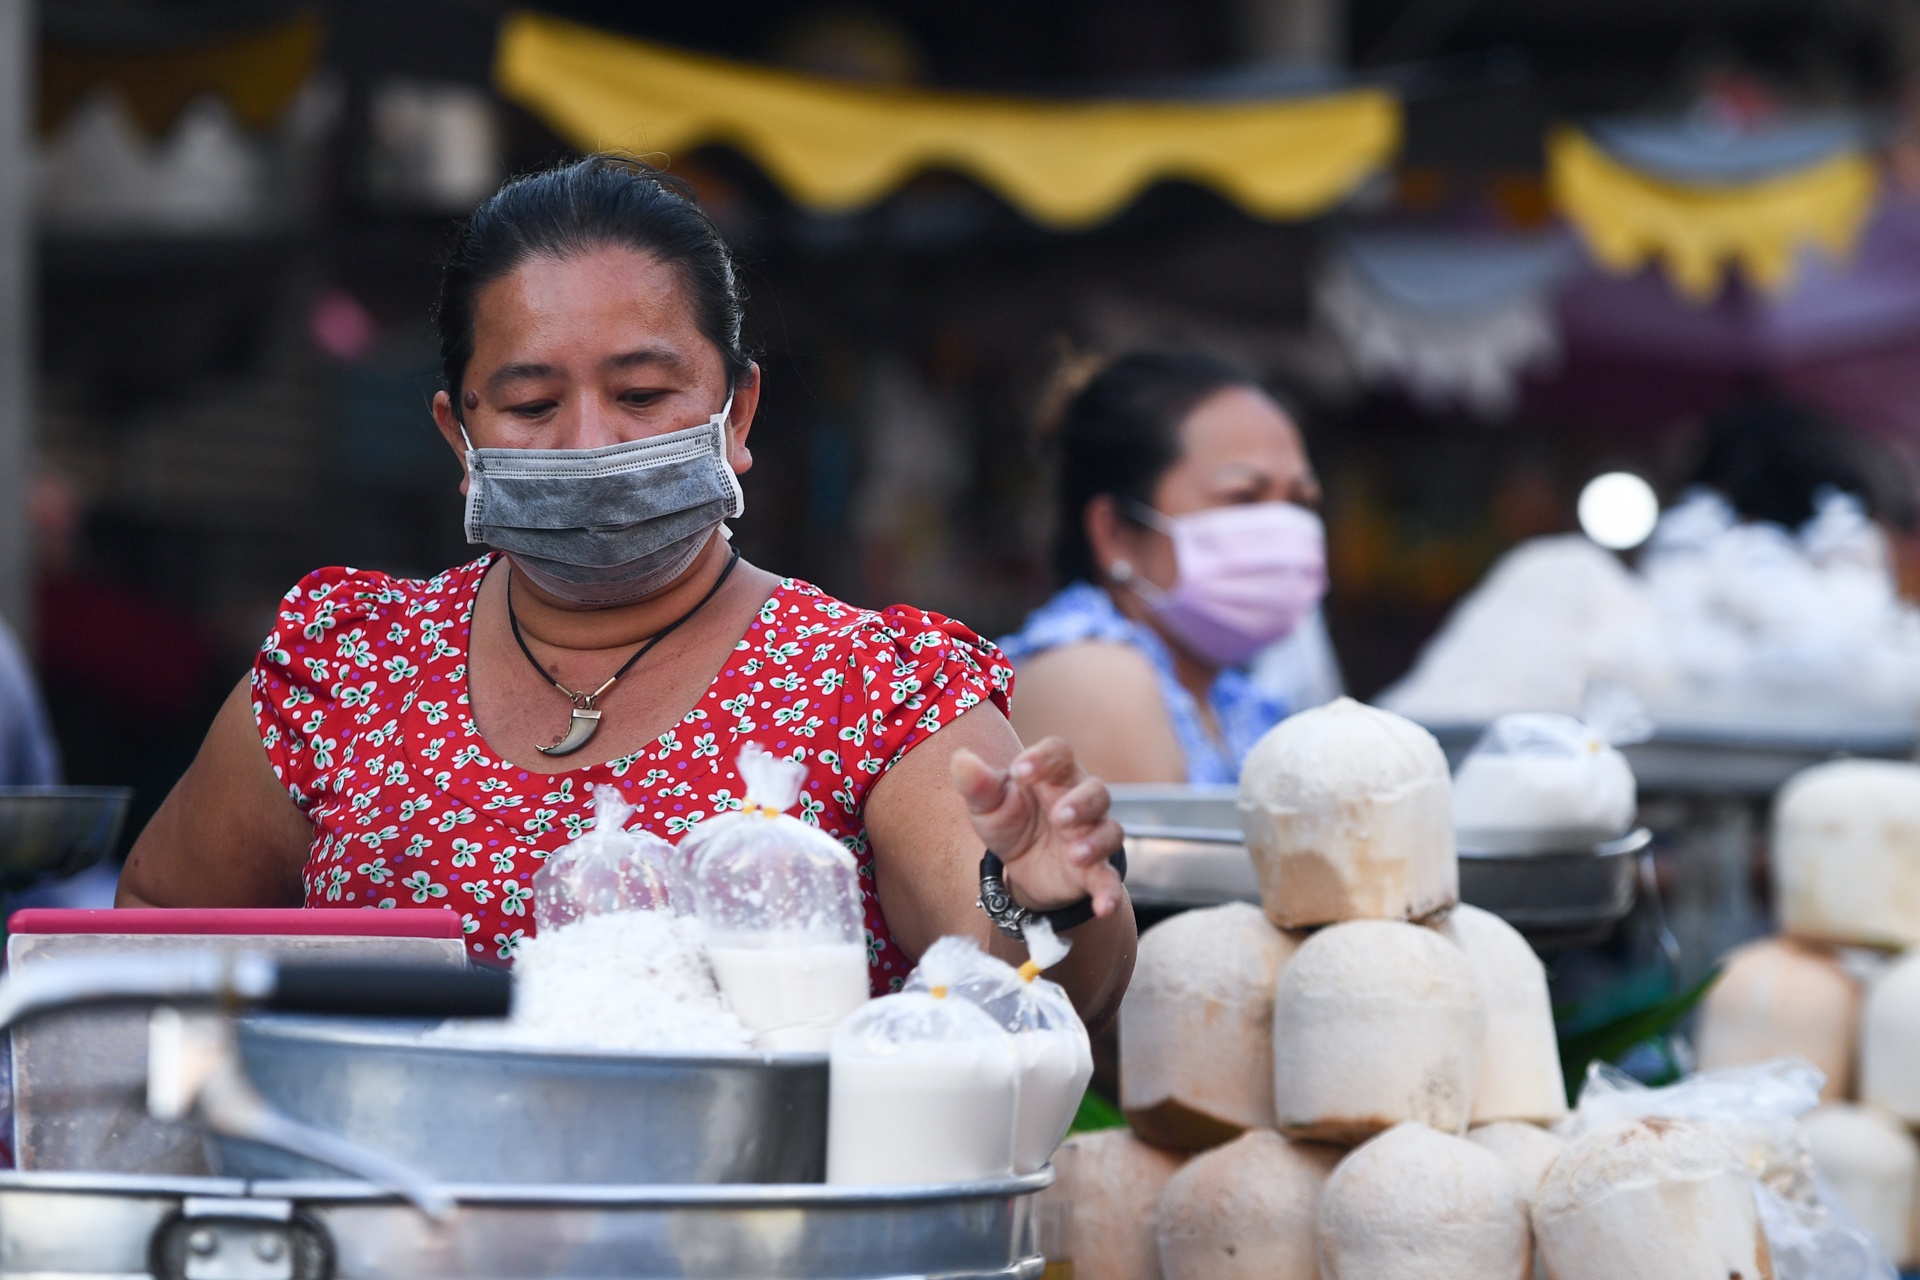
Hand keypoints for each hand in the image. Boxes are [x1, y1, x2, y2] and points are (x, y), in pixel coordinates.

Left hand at [950, 736, 1125, 917]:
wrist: (1020, 865)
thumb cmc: (1009, 820)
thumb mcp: (986, 805)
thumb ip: (976, 784)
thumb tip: (960, 760)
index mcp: (1052, 775)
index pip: (1059, 753)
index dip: (1044, 758)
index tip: (1019, 771)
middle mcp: (1079, 800)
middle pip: (1095, 790)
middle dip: (1081, 802)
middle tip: (1059, 815)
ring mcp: (1090, 835)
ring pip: (1109, 830)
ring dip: (1095, 841)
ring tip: (1075, 853)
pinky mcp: (1094, 870)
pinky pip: (1109, 878)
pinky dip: (1110, 891)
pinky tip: (1104, 907)